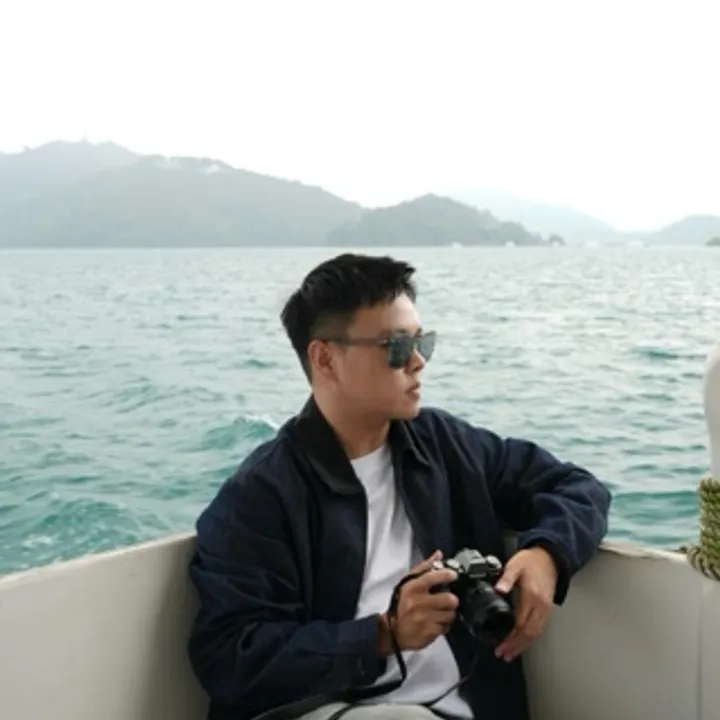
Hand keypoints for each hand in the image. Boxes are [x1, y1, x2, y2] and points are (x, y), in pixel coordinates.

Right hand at [377, 551, 458, 654]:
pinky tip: (436, 622)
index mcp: (413, 588)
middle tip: (448, 600)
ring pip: (450, 614)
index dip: (446, 575)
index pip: (433, 577)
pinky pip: (446, 627)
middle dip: (452, 600)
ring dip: (448, 613)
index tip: (453, 575)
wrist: (392, 631)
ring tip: (441, 612)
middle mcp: (419, 603)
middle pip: (449, 599)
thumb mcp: (408, 583)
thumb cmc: (401, 604)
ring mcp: (424, 619)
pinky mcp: (429, 633)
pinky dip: (444, 625)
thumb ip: (424, 568)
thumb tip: (438, 555)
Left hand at [493, 546, 557, 661]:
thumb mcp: (515, 565)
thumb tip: (498, 589)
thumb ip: (506, 578)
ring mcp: (545, 609)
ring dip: (523, 645)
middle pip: (530, 634)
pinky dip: (530, 638)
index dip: (511, 638)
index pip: (521, 624)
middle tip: (503, 654)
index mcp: (532, 596)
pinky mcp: (546, 609)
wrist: (548, 558)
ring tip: (510, 653)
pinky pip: (539, 628)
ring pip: (536, 634)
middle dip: (516, 646)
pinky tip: (521, 641)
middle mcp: (541, 606)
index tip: (501, 646)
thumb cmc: (531, 561)